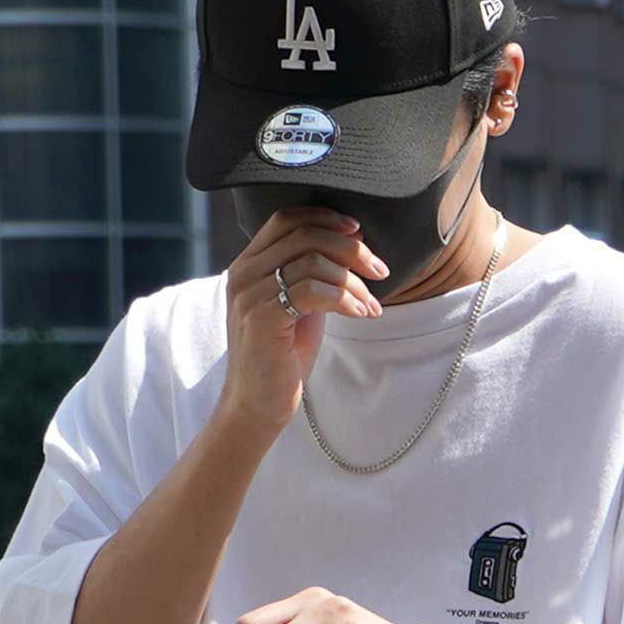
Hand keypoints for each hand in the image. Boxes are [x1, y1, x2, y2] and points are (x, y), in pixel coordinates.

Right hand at [215, 207, 391, 444]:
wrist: (257, 405)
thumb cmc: (282, 357)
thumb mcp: (298, 306)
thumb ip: (313, 274)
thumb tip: (352, 244)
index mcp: (248, 264)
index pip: (286, 219)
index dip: (326, 218)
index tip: (360, 232)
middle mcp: (243, 273)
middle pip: (305, 235)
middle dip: (350, 249)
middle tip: (380, 270)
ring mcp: (249, 294)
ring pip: (313, 262)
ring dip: (353, 281)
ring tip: (371, 305)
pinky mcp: (261, 318)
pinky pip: (312, 290)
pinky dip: (345, 299)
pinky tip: (361, 313)